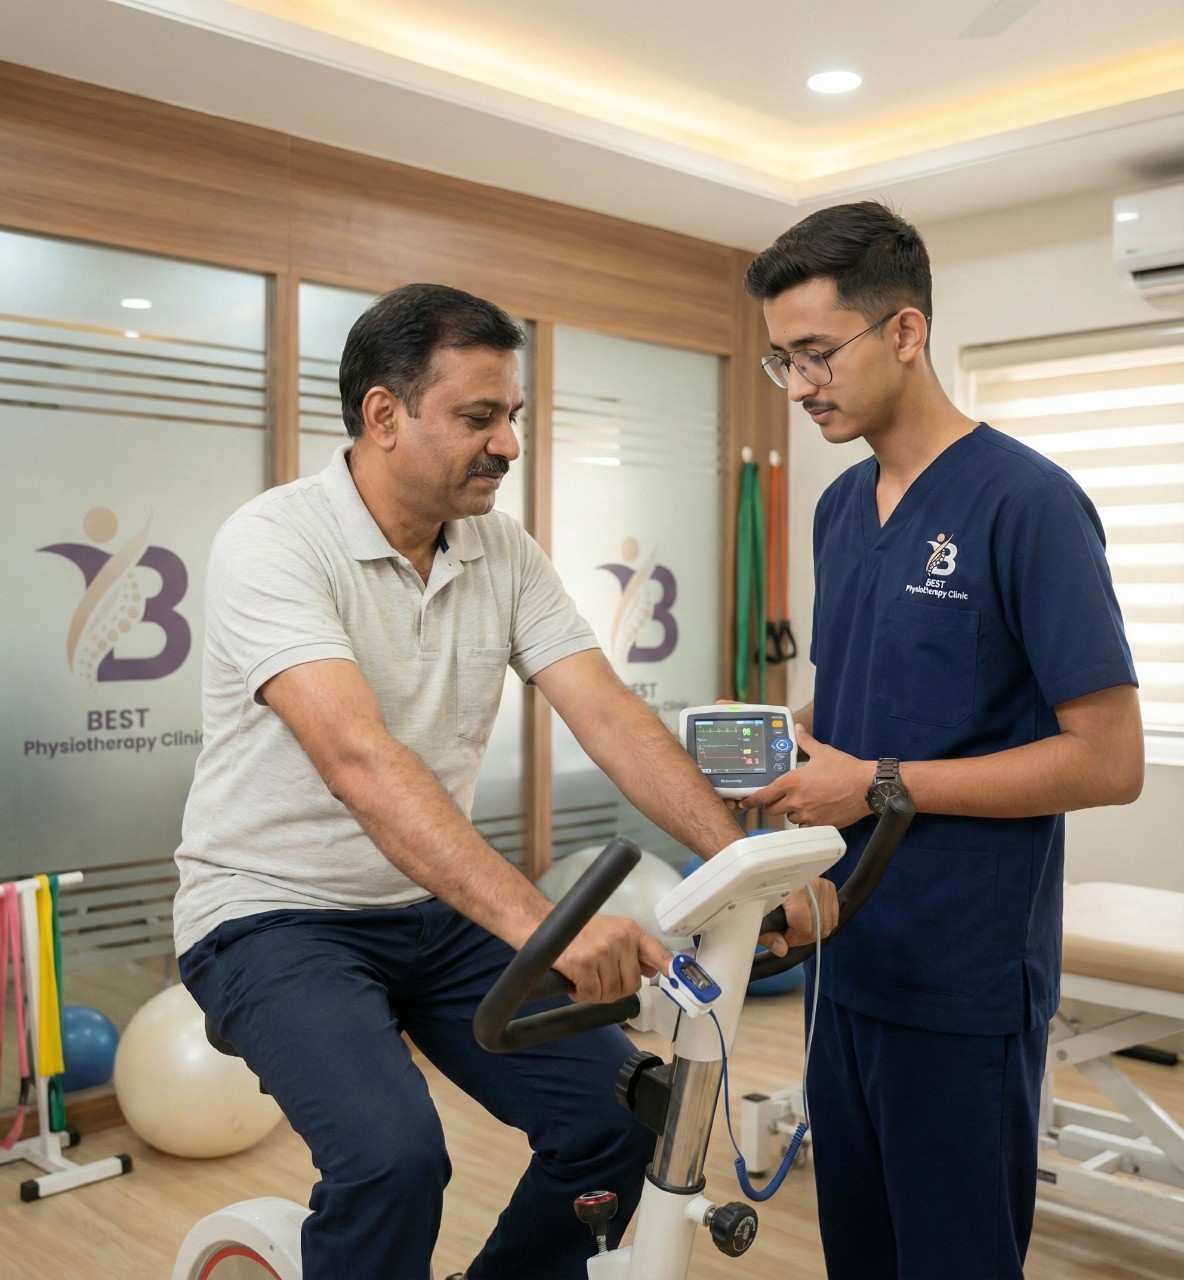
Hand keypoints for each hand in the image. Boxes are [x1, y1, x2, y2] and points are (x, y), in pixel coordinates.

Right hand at [554, 915, 672, 1004]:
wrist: (541, 924)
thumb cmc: (576, 931)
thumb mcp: (611, 933)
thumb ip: (633, 951)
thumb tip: (654, 970)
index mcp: (630, 930)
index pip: (657, 951)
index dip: (670, 968)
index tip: (679, 978)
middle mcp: (620, 939)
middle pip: (631, 985)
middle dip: (614, 989)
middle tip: (597, 979)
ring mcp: (602, 951)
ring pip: (611, 993)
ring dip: (596, 993)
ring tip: (584, 977)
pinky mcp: (583, 963)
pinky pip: (592, 995)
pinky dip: (581, 995)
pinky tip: (574, 981)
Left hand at [741, 725, 873, 828]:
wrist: (868, 787)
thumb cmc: (845, 769)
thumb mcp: (822, 751)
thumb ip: (805, 741)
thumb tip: (798, 729)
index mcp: (792, 783)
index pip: (764, 796)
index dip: (751, 800)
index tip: (745, 803)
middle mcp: (797, 801)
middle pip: (773, 810)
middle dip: (773, 804)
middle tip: (779, 798)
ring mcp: (808, 816)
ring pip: (789, 818)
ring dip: (791, 812)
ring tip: (802, 801)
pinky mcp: (821, 825)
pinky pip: (805, 827)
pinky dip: (806, 821)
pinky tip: (814, 812)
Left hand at [758, 877, 839, 954]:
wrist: (765, 871)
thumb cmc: (760, 888)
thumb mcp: (756, 912)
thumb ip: (768, 935)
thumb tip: (781, 949)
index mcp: (792, 888)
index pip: (804, 926)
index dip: (793, 939)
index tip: (783, 938)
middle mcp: (811, 885)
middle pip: (817, 928)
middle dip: (802, 938)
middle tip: (787, 936)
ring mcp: (822, 885)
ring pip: (827, 925)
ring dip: (812, 932)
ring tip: (795, 929)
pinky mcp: (828, 887)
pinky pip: (832, 917)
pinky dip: (821, 924)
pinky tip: (806, 922)